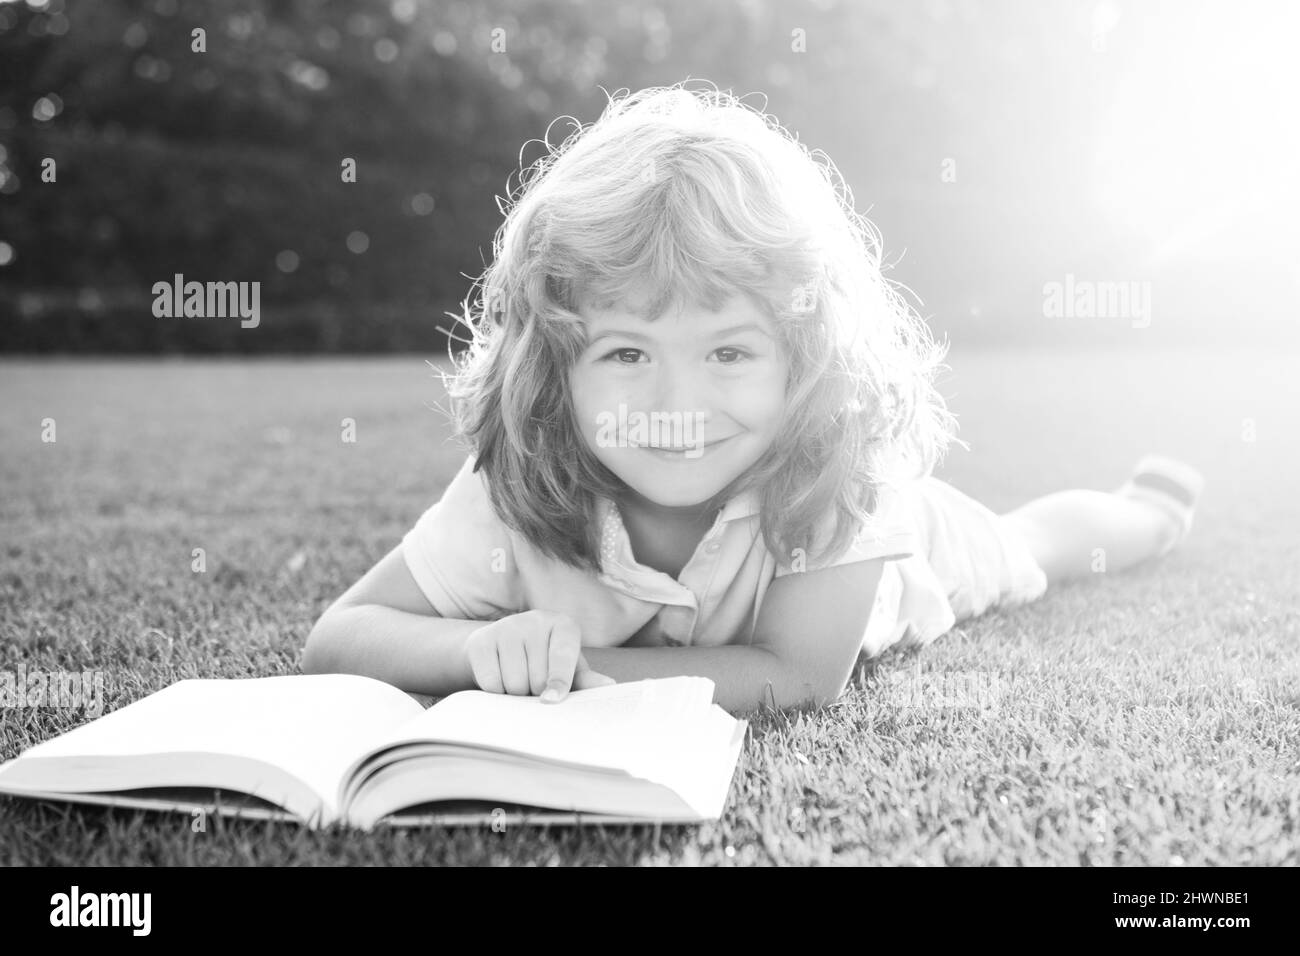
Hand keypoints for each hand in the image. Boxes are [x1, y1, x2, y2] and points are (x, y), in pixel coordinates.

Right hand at [463, 610, 615, 702]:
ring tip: (517, 680)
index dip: (559, 682)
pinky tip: (499, 678)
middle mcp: (535, 620)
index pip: (562, 658)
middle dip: (535, 692)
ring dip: (516, 695)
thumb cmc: (543, 659)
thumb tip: (608, 685)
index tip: (553, 700)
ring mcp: (507, 627)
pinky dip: (496, 692)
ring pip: (514, 683)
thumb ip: (585, 679)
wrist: (498, 646)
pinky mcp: (481, 641)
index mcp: (563, 625)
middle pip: (537, 678)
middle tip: (533, 685)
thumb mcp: (567, 667)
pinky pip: (491, 683)